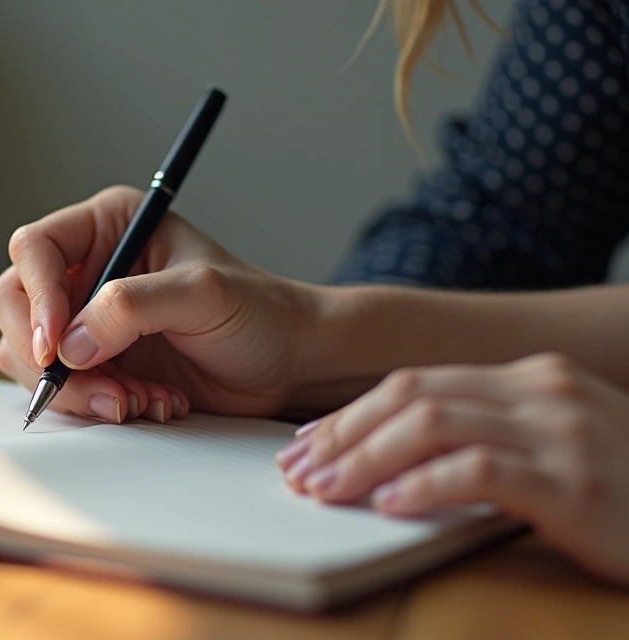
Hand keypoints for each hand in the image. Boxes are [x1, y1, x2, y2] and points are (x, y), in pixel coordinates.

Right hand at [0, 185, 320, 422]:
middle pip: (14, 304)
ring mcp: (84, 319)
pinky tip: (146, 402)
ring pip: (29, 354)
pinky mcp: (93, 362)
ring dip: (79, 387)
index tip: (56, 345)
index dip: (36, 298)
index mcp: (108, 226)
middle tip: (102, 387)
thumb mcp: (203, 294)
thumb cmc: (258, 313)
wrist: (286, 363)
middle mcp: (86, 268)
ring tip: (140, 398)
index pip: (35, 250)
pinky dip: (94, 403)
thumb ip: (133, 306)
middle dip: (49, 355)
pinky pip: (60, 387)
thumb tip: (72, 344)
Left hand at [276, 352, 628, 583]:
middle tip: (297, 469)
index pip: (415, 383)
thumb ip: (485, 436)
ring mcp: (562, 432)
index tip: (306, 443)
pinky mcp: (576, 481)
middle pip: (413, 397)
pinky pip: (481, 472)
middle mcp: (543, 390)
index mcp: (530, 376)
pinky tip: (390, 506)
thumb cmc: (622, 491)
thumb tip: (390, 459)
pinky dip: (425, 486)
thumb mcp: (552, 446)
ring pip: (433, 426)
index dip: (351, 414)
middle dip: (343, 433)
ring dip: (365, 460)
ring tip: (324, 489)